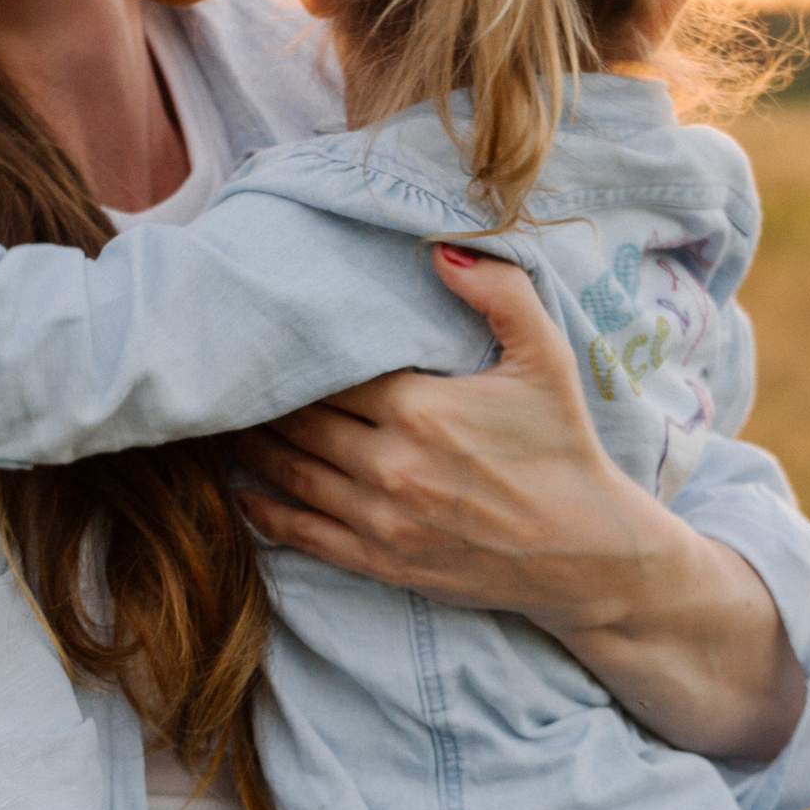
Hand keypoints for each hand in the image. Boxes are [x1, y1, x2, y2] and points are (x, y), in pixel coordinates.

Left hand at [236, 247, 804, 763]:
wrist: (587, 551)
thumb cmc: (565, 447)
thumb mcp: (545, 358)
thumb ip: (499, 294)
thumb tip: (442, 248)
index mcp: (420, 408)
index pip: (331, 371)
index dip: (294, 353)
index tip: (264, 336)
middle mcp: (390, 464)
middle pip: (299, 419)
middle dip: (262, 397)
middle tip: (229, 376)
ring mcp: (381, 518)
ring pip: (291, 472)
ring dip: (251, 448)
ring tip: (222, 424)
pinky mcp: (382, 561)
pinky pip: (304, 533)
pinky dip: (265, 511)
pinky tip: (240, 492)